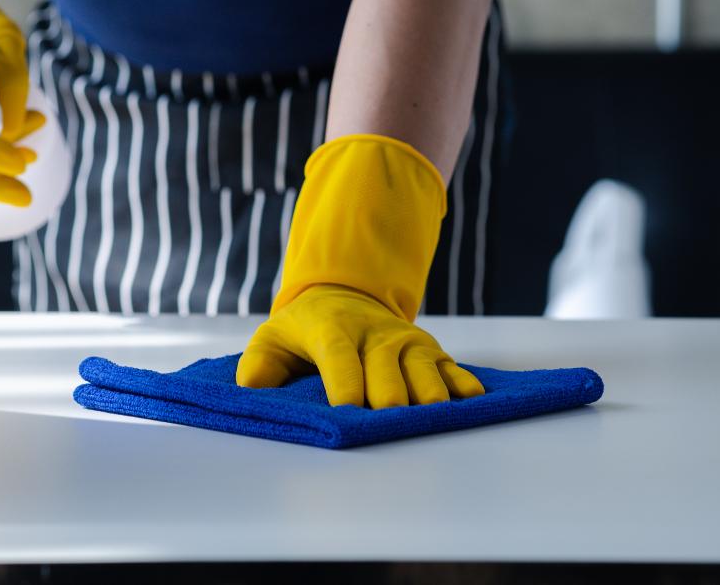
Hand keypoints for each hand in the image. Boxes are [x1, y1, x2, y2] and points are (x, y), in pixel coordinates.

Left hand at [236, 134, 483, 407]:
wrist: (346, 297)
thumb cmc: (304, 330)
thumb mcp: (274, 337)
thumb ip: (259, 363)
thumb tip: (250, 389)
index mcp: (333, 331)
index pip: (340, 358)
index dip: (345, 384)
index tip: (346, 412)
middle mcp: (375, 335)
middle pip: (387, 374)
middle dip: (388, 399)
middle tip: (388, 423)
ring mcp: (407, 343)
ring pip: (425, 373)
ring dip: (428, 397)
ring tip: (428, 416)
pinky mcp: (431, 351)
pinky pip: (454, 369)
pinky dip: (463, 387)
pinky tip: (469, 403)